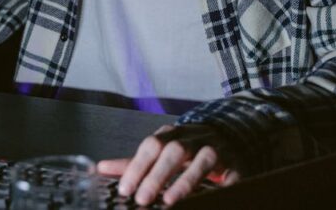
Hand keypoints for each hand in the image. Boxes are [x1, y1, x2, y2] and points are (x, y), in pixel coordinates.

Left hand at [97, 124, 242, 205]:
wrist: (228, 136)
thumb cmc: (188, 148)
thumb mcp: (160, 150)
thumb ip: (133, 162)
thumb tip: (101, 168)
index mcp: (172, 135)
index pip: (152, 145)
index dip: (138, 166)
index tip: (125, 189)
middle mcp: (193, 139)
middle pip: (175, 150)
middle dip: (158, 174)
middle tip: (143, 198)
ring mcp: (216, 149)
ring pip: (204, 158)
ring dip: (187, 179)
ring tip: (170, 200)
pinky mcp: (235, 164)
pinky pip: (232, 174)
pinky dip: (224, 185)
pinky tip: (213, 197)